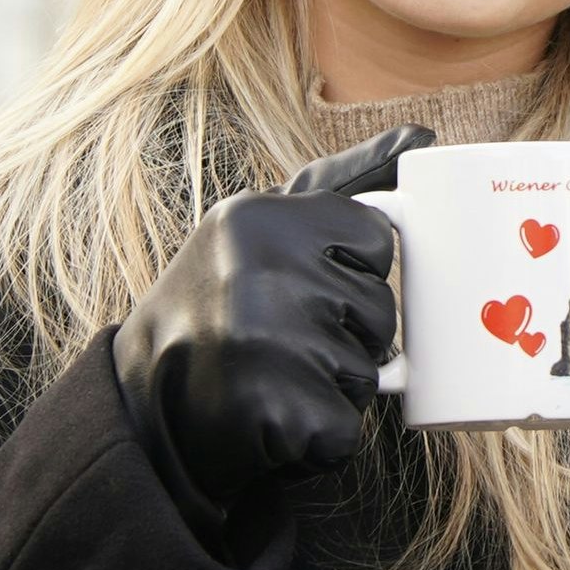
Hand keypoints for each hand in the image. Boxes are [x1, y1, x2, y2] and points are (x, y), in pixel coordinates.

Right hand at [111, 126, 427, 527]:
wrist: (146, 404)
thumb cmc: (220, 304)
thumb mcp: (264, 226)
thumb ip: (344, 181)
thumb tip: (423, 134)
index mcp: (257, 217)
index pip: (377, 240)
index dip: (352, 271)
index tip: (302, 284)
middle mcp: (256, 274)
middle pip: (380, 309)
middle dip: (347, 333)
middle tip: (282, 338)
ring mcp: (264, 345)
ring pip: (368, 371)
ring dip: (333, 385)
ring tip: (274, 375)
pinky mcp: (272, 414)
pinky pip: (346, 428)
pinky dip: (320, 434)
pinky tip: (270, 417)